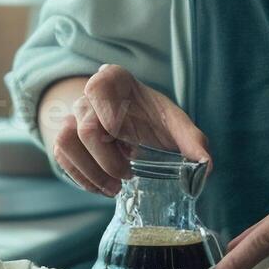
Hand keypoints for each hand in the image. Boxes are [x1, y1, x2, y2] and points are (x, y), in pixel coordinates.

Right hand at [44, 65, 209, 196]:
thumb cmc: (152, 118)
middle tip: (127, 174)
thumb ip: (192, 140)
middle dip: (107, 159)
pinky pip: (62, 158)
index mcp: (113, 80)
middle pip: (85, 126)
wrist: (131, 123)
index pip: (97, 86)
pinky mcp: (66, 140)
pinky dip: (82, 179)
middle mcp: (88, 97)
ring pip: (65, 142)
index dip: (109, 115)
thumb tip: (206, 166)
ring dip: (90, 171)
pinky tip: (103, 188)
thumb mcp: (174, 123)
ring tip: (113, 188)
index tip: (126, 140)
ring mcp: (72, 117)